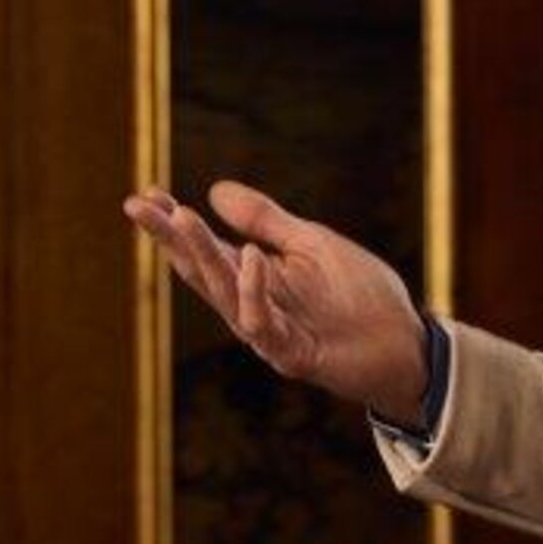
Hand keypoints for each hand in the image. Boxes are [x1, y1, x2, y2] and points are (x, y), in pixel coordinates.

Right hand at [121, 181, 429, 423]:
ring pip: (222, 294)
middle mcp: (250, 305)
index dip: (171, 224)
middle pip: (199, 270)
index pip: (202, 248)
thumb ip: (265, 221)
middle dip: (169, 237)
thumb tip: (214, 190)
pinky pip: (261, 323)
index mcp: (252, 277)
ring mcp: (267, 332)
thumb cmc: (360, 294)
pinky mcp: (289, 353)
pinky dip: (253, 290)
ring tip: (184, 216)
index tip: (144, 194)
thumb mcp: (311, 243)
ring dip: (201, 256)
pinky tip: (250, 255)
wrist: (404, 342)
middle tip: (139, 206)